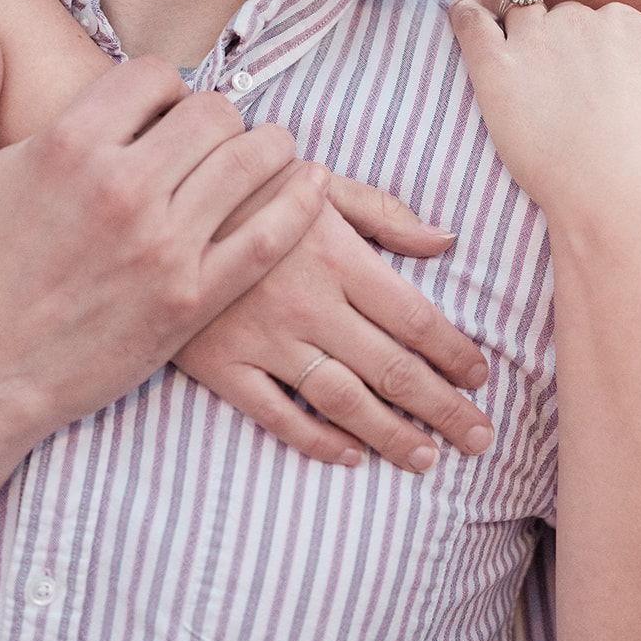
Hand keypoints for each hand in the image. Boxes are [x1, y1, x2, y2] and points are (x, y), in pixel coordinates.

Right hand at [0, 15, 323, 554]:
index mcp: (69, 146)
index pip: (155, 74)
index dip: (161, 84)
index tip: (158, 105)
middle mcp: (125, 188)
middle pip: (214, 111)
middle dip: (214, 115)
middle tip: (208, 134)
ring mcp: (164, 247)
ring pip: (251, 161)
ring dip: (266, 147)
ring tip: (264, 150)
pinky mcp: (191, 301)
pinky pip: (268, 237)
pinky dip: (300, 203)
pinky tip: (313, 183)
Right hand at [175, 180, 493, 473]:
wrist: (158, 198)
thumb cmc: (251, 183)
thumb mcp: (322, 182)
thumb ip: (385, 213)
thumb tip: (447, 240)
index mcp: (339, 256)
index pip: (415, 318)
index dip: (455, 354)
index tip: (483, 379)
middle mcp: (310, 304)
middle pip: (391, 368)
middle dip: (442, 408)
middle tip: (480, 439)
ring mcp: (264, 339)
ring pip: (342, 400)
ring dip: (390, 434)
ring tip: (428, 458)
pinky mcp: (222, 364)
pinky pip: (277, 414)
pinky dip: (316, 441)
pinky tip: (350, 456)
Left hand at [446, 0, 640, 224]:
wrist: (622, 192)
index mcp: (626, 21)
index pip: (603, 21)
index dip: (597, 49)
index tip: (594, 80)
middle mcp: (580, 19)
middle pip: (562, 16)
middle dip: (560, 40)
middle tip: (560, 85)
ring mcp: (534, 41)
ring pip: (518, 11)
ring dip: (515, 22)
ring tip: (507, 39)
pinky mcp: (496, 68)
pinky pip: (471, 23)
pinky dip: (465, 11)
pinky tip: (462, 7)